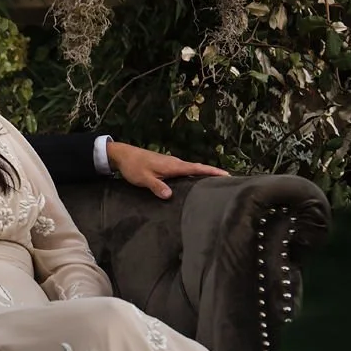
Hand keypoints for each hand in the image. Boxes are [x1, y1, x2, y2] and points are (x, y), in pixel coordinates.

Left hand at [106, 142, 229, 199]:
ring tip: (215, 185)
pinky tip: (193, 184)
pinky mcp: (166, 166)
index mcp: (173, 165)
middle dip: (212, 174)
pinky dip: (192, 176)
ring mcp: (171, 164)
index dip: (212, 171)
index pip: (197, 168)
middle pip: (198, 168)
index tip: (227, 175)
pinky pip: (184, 172)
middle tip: (228, 182)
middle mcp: (175, 163)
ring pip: (191, 170)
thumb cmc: (134, 166)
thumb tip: (169, 195)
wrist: (123, 155)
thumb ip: (157, 186)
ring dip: (203, 175)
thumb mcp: (144, 178)